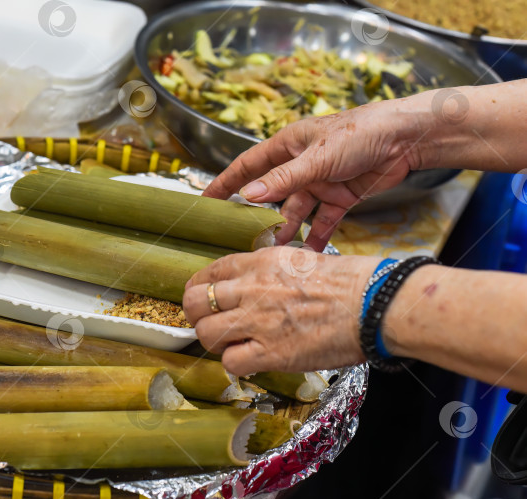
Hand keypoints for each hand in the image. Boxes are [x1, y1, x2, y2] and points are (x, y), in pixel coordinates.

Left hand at [183, 247, 379, 375]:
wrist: (374, 304)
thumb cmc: (349, 282)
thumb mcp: (301, 258)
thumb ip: (269, 269)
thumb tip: (252, 283)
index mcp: (260, 261)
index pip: (210, 271)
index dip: (198, 286)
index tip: (200, 295)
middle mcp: (252, 289)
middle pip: (195, 302)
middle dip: (196, 314)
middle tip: (208, 321)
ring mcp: (258, 322)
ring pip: (206, 333)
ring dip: (214, 340)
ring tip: (231, 343)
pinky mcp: (271, 353)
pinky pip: (231, 362)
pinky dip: (236, 364)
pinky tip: (250, 359)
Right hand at [204, 101, 428, 250]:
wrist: (408, 138)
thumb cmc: (361, 132)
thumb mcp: (318, 157)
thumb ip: (284, 179)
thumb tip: (249, 194)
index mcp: (288, 145)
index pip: (248, 166)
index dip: (226, 182)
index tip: (206, 201)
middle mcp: (301, 164)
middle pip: (270, 193)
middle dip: (255, 214)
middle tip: (237, 236)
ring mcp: (320, 182)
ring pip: (295, 210)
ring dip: (285, 229)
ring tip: (272, 250)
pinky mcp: (341, 196)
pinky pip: (322, 220)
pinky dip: (315, 236)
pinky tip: (307, 252)